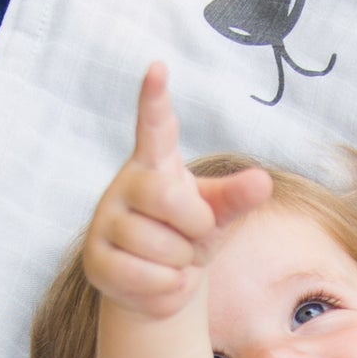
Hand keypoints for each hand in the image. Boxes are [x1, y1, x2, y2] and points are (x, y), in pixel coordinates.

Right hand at [81, 64, 271, 321]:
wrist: (160, 285)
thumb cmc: (189, 235)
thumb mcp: (218, 212)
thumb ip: (238, 196)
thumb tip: (262, 182)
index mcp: (156, 163)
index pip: (154, 126)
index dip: (155, 99)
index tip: (158, 68)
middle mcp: (125, 184)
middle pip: (168, 199)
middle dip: (194, 227)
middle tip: (190, 235)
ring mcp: (104, 222)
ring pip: (159, 247)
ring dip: (181, 264)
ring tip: (173, 260)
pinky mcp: (94, 260)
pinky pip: (144, 277)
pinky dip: (168, 289)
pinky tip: (163, 282)